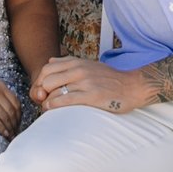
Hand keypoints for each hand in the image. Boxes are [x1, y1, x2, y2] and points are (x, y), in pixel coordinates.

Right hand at [0, 72, 21, 137]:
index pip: (16, 103)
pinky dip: (0, 127)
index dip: (19, 116)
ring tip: (11, 136)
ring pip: (4, 115)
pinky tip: (3, 133)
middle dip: (15, 124)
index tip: (18, 125)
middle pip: (11, 110)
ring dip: (9, 128)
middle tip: (16, 133)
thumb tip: (9, 112)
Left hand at [33, 56, 149, 114]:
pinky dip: (53, 106)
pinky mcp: (91, 95)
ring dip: (46, 102)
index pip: (46, 68)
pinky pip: (64, 100)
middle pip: (46, 80)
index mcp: (77, 62)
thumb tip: (50, 62)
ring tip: (48, 108)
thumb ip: (69, 63)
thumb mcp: (89, 64)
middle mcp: (79, 69)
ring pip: (53, 90)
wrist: (133, 86)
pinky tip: (53, 109)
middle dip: (41, 92)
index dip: (39, 81)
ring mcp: (85, 82)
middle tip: (43, 101)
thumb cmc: (110, 79)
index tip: (41, 92)